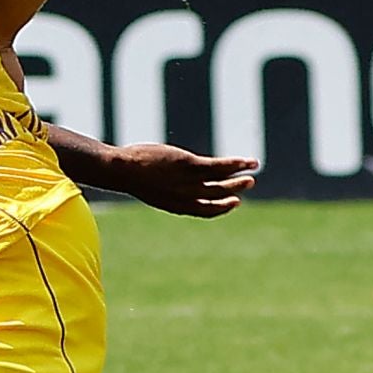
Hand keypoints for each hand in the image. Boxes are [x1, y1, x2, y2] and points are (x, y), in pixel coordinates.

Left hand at [111, 144, 257, 217]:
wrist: (120, 169)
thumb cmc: (129, 175)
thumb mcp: (149, 185)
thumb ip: (164, 187)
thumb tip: (164, 178)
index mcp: (175, 205)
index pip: (204, 211)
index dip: (221, 208)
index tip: (234, 203)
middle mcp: (185, 197)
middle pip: (216, 196)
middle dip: (234, 191)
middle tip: (248, 184)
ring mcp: (188, 181)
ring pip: (221, 182)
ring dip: (239, 178)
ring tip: (252, 172)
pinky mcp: (189, 165)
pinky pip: (219, 167)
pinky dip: (236, 164)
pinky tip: (247, 161)